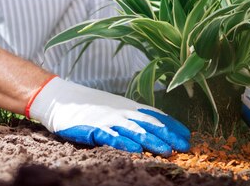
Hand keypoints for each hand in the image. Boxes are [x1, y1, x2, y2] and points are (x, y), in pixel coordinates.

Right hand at [27, 76, 190, 155]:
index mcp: (128, 107)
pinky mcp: (93, 128)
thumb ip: (132, 117)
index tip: (188, 136)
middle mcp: (121, 112)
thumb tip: (154, 127)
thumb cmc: (90, 105)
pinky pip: (111, 136)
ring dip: (151, 141)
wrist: (61, 98)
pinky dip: (124, 142)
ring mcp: (108, 120)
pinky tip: (135, 149)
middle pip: (149, 124)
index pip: (155, 115)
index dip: (172, 125)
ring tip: (167, 150)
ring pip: (133, 131)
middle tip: (184, 146)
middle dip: (168, 135)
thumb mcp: (115, 108)